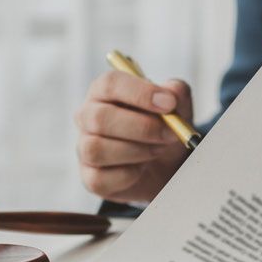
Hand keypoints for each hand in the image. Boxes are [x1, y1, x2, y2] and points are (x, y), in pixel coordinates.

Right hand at [74, 71, 193, 203]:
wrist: (164, 165)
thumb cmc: (163, 127)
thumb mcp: (176, 108)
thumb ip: (176, 94)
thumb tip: (171, 95)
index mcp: (105, 90)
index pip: (110, 84)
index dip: (140, 93)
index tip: (169, 104)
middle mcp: (87, 115)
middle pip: (100, 117)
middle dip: (142, 128)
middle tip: (171, 134)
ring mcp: (84, 147)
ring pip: (96, 149)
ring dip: (137, 151)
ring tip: (158, 150)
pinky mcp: (89, 177)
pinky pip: (100, 178)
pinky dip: (128, 175)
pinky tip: (142, 168)